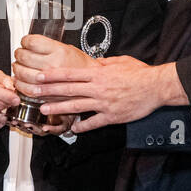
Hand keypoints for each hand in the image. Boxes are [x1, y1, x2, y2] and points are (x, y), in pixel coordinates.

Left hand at [12, 35, 94, 87]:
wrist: (100, 82)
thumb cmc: (84, 65)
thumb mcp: (69, 49)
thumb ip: (51, 48)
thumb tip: (32, 44)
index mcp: (60, 51)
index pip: (32, 42)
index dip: (25, 41)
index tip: (24, 43)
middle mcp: (56, 65)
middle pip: (26, 58)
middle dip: (18, 57)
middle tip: (19, 57)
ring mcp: (54, 81)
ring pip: (26, 76)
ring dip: (18, 74)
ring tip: (19, 72)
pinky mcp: (53, 95)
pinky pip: (30, 92)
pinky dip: (24, 89)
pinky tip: (24, 86)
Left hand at [20, 57, 187, 132]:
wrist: (156, 87)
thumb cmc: (140, 73)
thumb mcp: (120, 61)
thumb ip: (104, 64)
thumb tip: (93, 64)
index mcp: (99, 73)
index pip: (70, 74)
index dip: (53, 75)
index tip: (39, 76)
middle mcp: (98, 88)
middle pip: (68, 89)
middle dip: (49, 91)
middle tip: (34, 93)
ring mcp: (104, 103)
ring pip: (77, 106)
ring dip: (59, 109)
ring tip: (45, 111)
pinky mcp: (112, 116)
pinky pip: (94, 122)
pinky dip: (83, 127)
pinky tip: (73, 129)